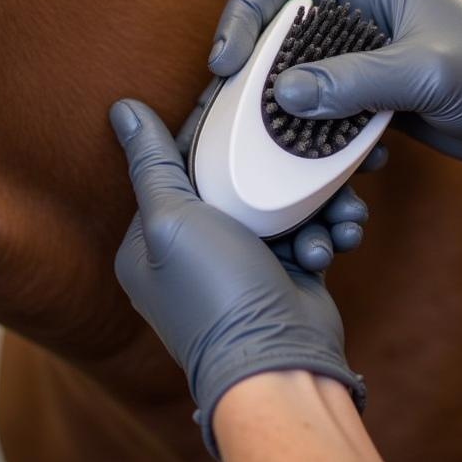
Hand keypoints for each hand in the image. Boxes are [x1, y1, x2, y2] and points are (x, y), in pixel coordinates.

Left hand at [110, 99, 365, 456]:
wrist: (278, 364)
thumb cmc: (216, 295)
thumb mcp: (173, 220)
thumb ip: (152, 163)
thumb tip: (122, 109)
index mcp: (152, 236)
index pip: (181, 160)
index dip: (215, 128)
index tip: (248, 97)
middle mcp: (194, 246)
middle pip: (237, 177)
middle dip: (277, 168)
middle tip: (309, 148)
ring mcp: (241, 258)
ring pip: (280, 201)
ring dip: (315, 203)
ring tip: (338, 211)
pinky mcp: (283, 270)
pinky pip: (306, 229)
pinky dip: (324, 233)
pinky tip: (336, 241)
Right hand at [208, 0, 461, 195]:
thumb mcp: (425, 74)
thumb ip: (354, 80)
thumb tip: (284, 92)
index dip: (247, 11)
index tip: (228, 59)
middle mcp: (362, 10)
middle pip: (283, 24)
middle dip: (256, 64)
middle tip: (235, 104)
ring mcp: (365, 52)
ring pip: (299, 68)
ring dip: (283, 101)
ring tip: (270, 135)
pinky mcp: (371, 89)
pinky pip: (325, 102)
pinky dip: (315, 126)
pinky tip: (323, 153)